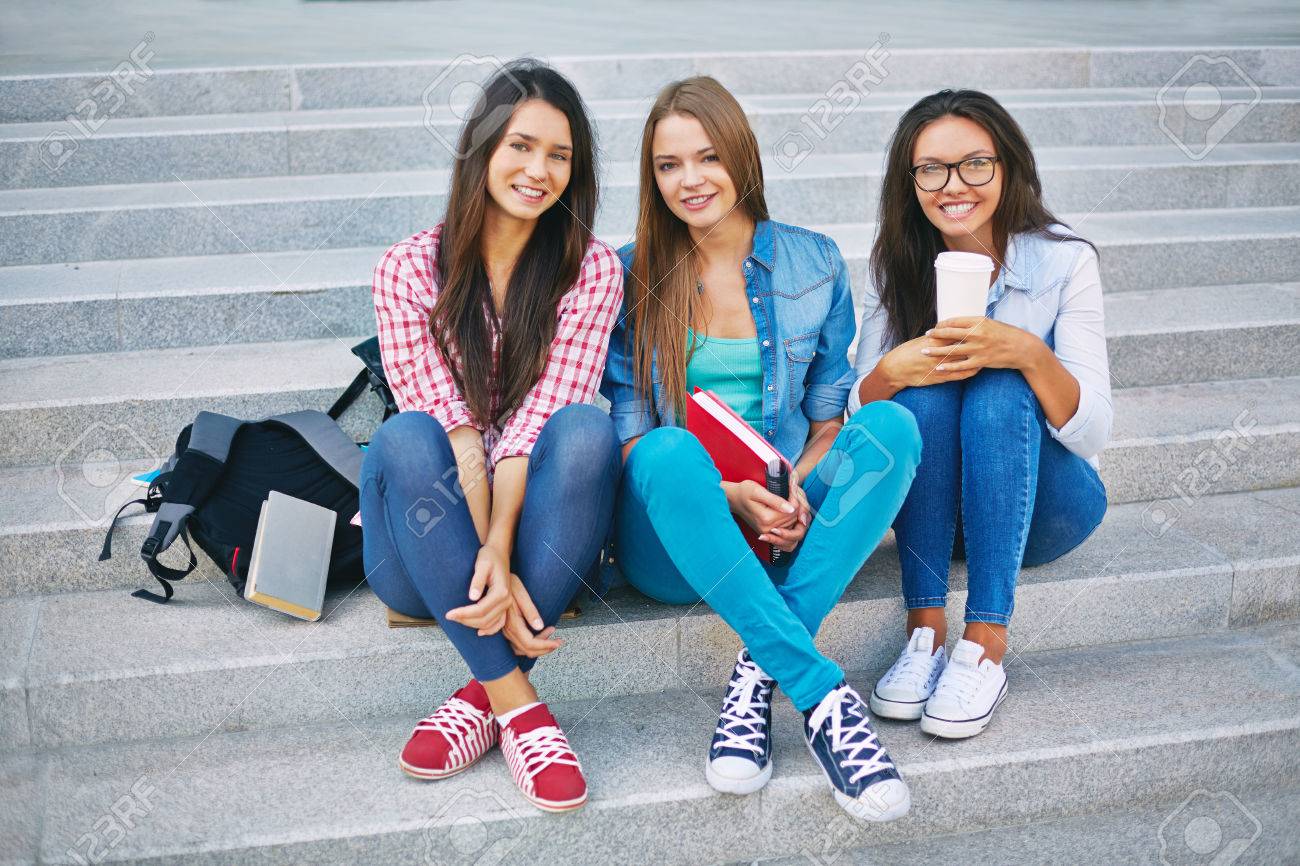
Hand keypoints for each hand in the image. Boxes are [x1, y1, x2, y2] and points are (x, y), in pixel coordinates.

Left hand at [445, 544, 511, 635]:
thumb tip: (472, 598)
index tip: (449, 614)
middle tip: (449, 615)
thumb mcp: (482, 564)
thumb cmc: (489, 556)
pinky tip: (479, 632)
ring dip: (473, 625)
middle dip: (465, 620)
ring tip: (458, 619)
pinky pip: (499, 623)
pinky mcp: (505, 605)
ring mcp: (507, 604)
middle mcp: (507, 600)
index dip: (463, 614)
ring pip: (490, 623)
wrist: (499, 553)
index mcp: (501, 591)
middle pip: (484, 619)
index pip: (480, 610)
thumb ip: (477, 581)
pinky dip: (490, 629)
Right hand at [502, 576, 563, 658]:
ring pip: (523, 649)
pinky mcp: (507, 628)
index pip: (530, 644)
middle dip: (545, 648)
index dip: (545, 646)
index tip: (558, 642)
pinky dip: (531, 644)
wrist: (495, 580)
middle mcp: (507, 630)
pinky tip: (540, 634)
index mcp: (512, 623)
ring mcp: (506, 631)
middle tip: (559, 641)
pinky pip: (518, 644)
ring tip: (551, 634)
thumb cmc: (508, 583)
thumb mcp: (521, 593)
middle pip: (527, 650)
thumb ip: (530, 612)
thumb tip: (540, 627)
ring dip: (539, 646)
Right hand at [724, 476, 810, 553]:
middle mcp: (768, 529)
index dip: (795, 498)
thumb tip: (791, 509)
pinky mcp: (768, 534)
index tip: (791, 488)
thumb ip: (775, 500)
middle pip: (795, 518)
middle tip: (791, 492)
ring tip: (789, 501)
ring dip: (796, 514)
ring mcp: (768, 533)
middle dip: (797, 506)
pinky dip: (792, 526)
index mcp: (767, 518)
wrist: (734, 500)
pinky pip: (787, 536)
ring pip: (793, 525)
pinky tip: (789, 515)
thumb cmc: (744, 492)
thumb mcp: (758, 491)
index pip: (793, 511)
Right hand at [879, 333, 978, 388]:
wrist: (896, 369)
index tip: (980, 328)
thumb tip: (948, 331)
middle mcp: (940, 352)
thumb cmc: (907, 352)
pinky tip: (977, 369)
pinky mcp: (940, 377)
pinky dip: (970, 372)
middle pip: (964, 345)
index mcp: (935, 340)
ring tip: (986, 355)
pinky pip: (960, 375)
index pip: (957, 333)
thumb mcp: (922, 340)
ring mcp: (941, 365)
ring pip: (965, 361)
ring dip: (977, 358)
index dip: (970, 331)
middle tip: (990, 340)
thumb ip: (937, 337)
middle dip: (977, 343)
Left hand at [924, 316, 1039, 374]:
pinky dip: (948, 367)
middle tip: (925, 336)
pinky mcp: (981, 361)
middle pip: (950, 333)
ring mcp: (978, 348)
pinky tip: (938, 367)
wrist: (1021, 348)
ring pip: (952, 350)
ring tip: (924, 352)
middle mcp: (977, 333)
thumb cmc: (1004, 334)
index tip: (934, 327)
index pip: (954, 321)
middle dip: (935, 335)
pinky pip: (961, 365)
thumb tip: (956, 323)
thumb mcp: (989, 324)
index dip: (942, 324)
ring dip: (936, 351)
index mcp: (978, 321)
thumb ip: (973, 324)